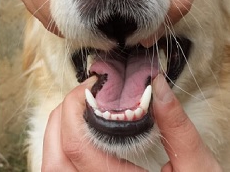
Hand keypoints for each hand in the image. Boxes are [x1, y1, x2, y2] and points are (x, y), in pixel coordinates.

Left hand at [42, 75, 221, 170]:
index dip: (76, 108)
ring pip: (53, 167)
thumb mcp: (197, 167)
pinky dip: (62, 149)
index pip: (77, 146)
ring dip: (57, 133)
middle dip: (62, 117)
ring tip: (78, 110)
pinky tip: (78, 133)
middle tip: (84, 95)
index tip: (94, 87)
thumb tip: (154, 87)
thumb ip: (176, 127)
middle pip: (55, 159)